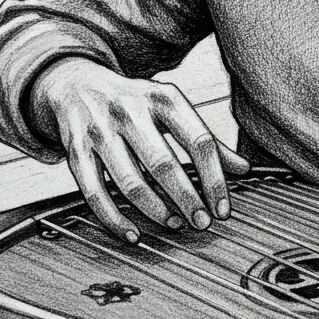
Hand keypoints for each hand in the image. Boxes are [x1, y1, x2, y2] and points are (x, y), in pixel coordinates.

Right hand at [30, 58, 249, 242]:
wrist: (76, 83)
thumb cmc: (136, 102)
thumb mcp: (173, 109)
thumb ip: (207, 139)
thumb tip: (244, 169)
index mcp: (164, 97)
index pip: (199, 142)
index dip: (214, 180)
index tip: (223, 209)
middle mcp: (130, 110)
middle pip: (164, 163)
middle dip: (186, 199)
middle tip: (201, 224)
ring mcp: (99, 130)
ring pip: (129, 181)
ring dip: (155, 210)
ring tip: (174, 224)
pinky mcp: (74, 149)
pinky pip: (94, 192)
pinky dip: (114, 219)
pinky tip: (133, 234)